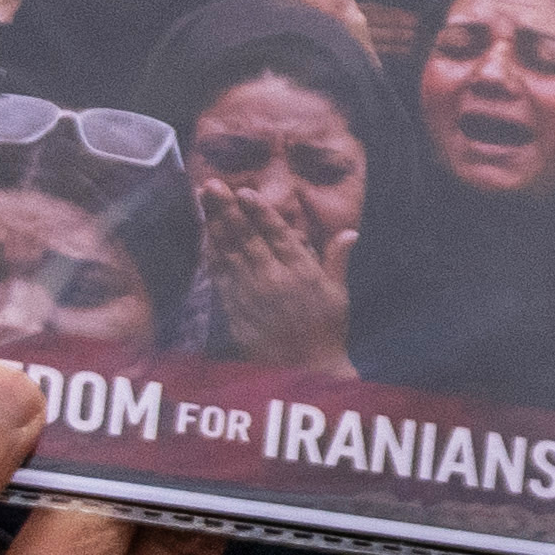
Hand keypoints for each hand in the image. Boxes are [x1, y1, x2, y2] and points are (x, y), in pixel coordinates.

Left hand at [196, 168, 352, 379]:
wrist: (304, 368)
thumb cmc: (326, 330)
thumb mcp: (338, 293)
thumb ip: (337, 259)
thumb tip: (349, 232)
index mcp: (301, 272)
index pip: (277, 235)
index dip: (260, 212)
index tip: (245, 192)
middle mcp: (274, 279)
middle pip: (247, 237)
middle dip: (227, 209)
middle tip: (211, 185)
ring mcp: (251, 293)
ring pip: (229, 251)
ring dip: (214, 224)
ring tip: (204, 201)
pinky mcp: (236, 307)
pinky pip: (220, 275)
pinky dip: (211, 253)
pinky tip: (205, 236)